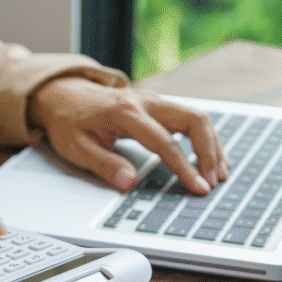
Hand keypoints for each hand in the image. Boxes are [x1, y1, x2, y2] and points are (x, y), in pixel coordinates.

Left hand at [28, 77, 228, 193]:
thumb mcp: (76, 147)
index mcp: (125, 113)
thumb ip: (104, 164)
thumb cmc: (69, 122)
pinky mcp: (158, 105)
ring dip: (212, 145)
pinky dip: (204, 138)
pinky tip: (211, 158)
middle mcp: (145, 101)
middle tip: (214, 181)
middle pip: (193, 119)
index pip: (165, 142)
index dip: (185, 167)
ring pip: (196, 116)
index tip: (199, 188)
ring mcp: (154, 100)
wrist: (62, 94)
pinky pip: (190, 118)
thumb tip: (129, 182)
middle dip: (209, 152)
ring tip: (219, 173)